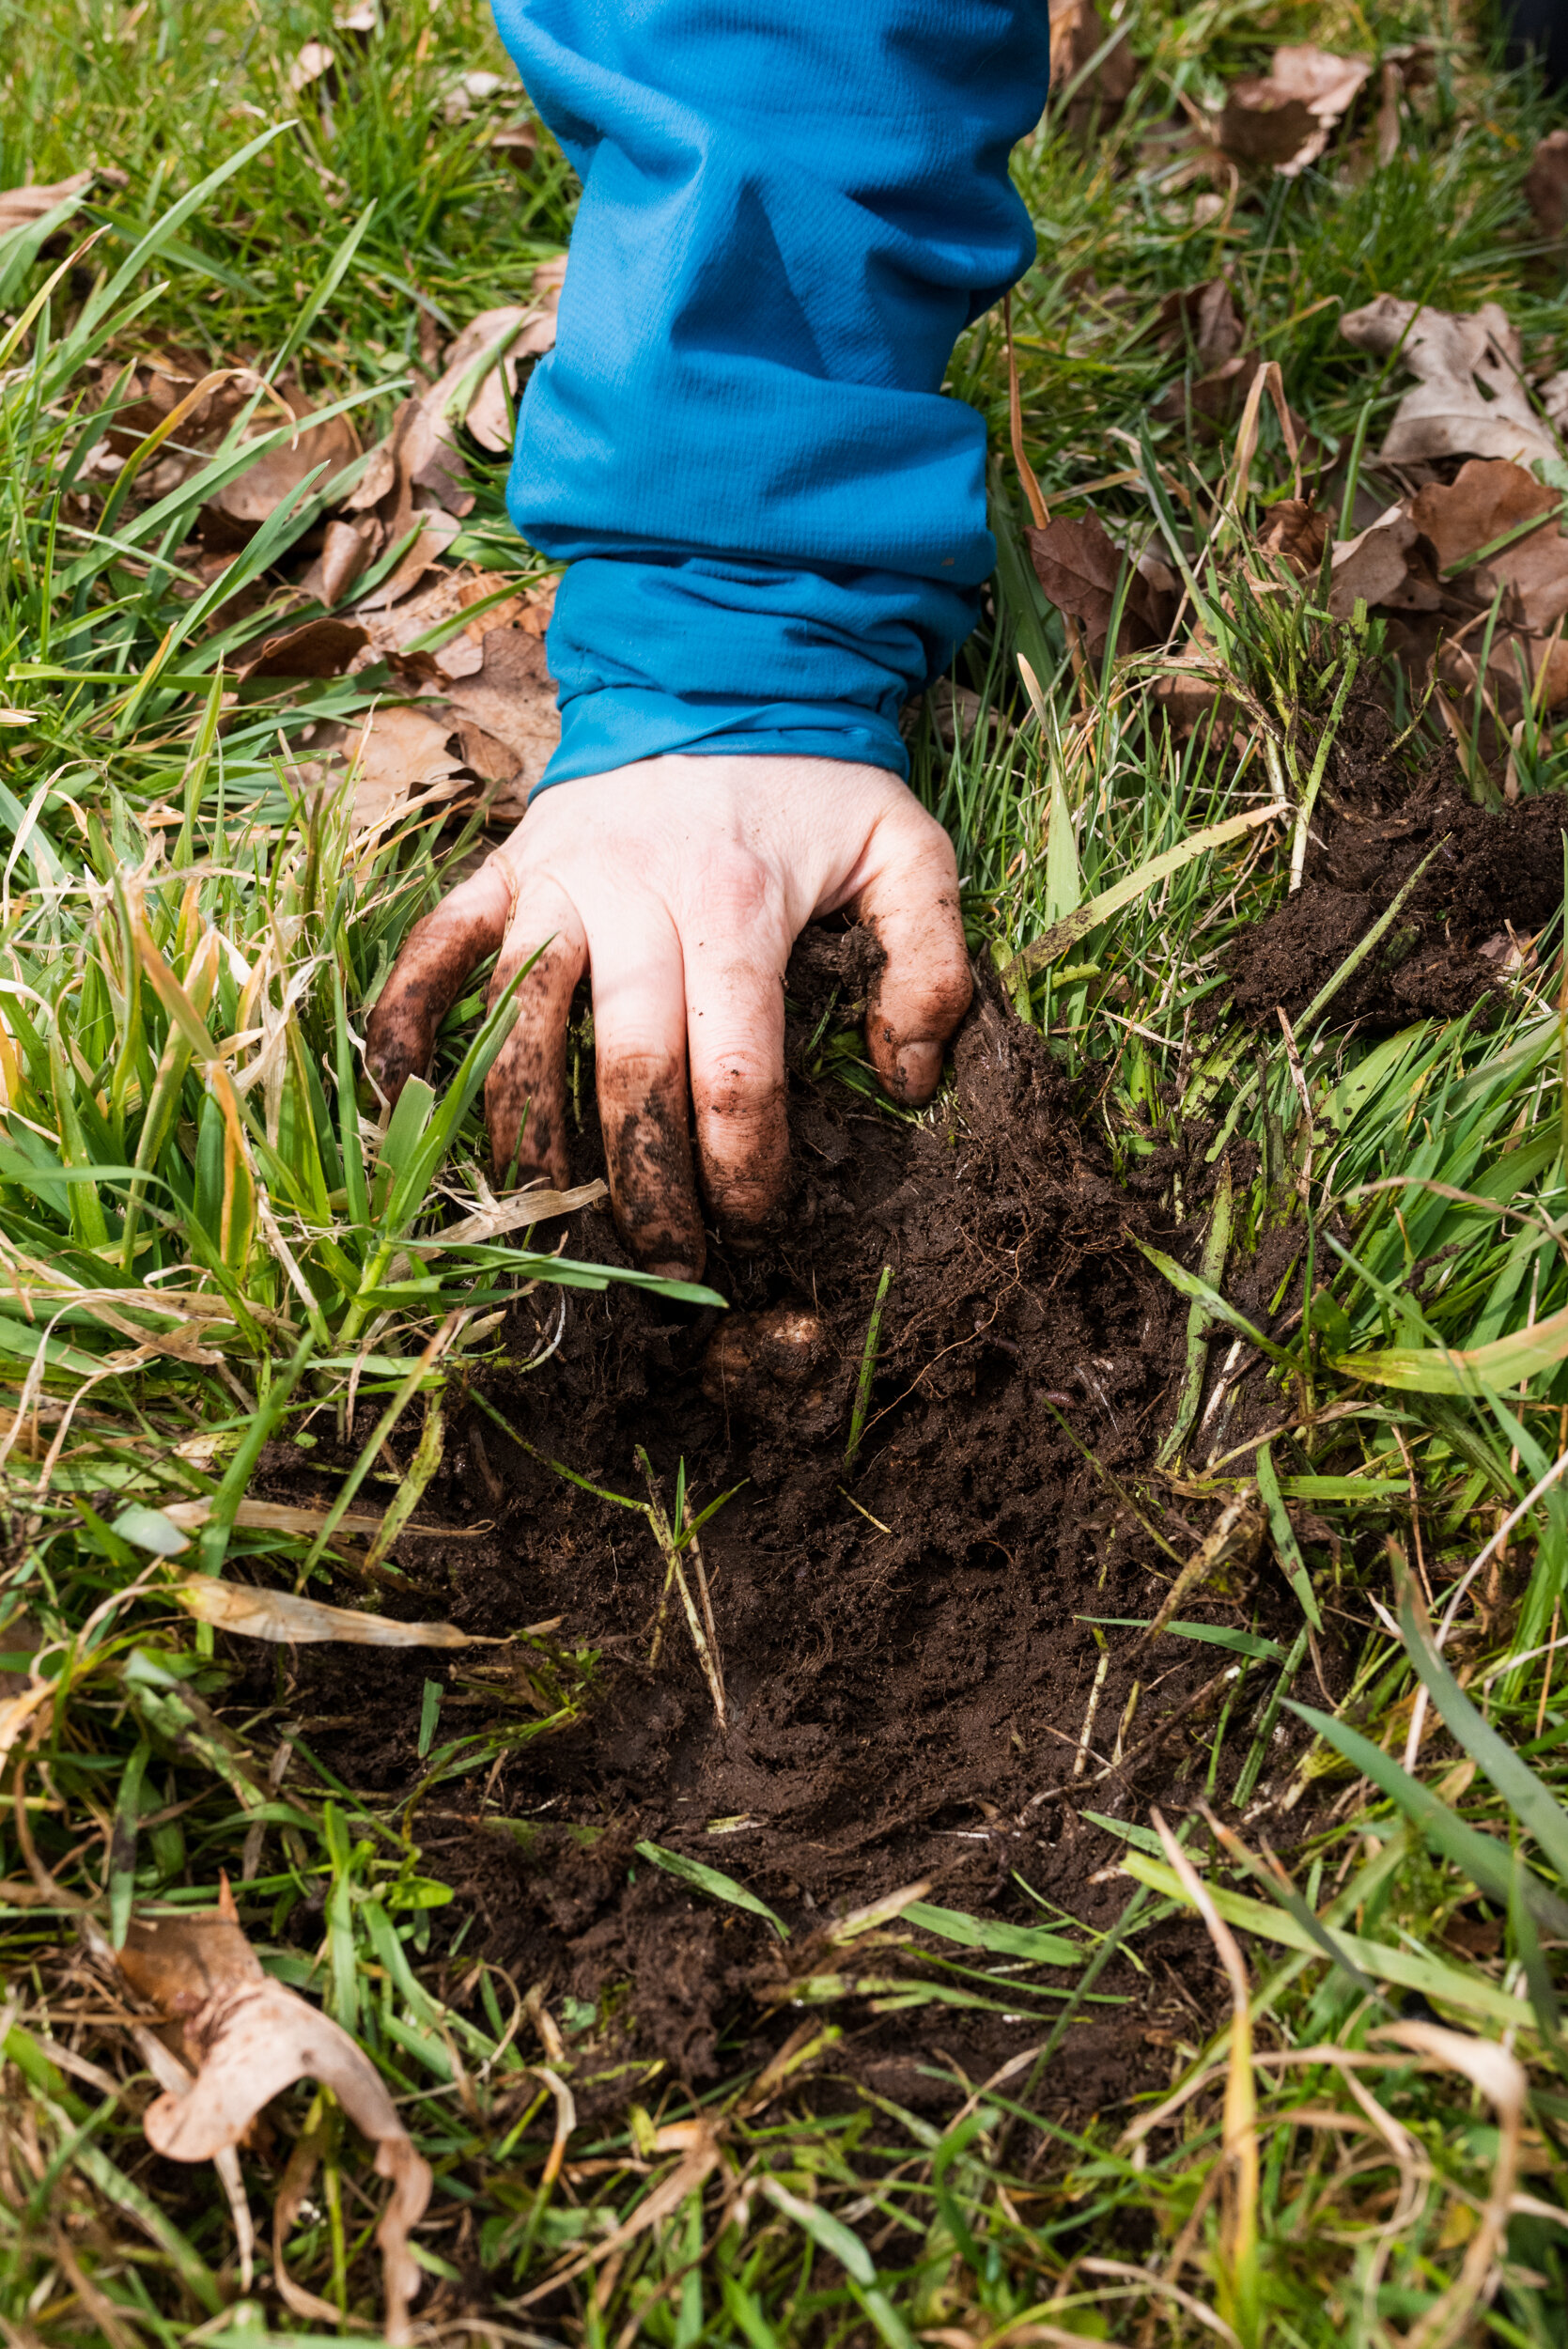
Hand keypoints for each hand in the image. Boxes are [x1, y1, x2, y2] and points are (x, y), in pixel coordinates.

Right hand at [365, 753, 970, 1279]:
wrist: (719, 667)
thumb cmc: (818, 785)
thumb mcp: (910, 852)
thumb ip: (933, 965)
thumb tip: (906, 1080)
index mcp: (737, 902)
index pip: (733, 1067)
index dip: (740, 1162)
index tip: (754, 1219)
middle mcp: (633, 895)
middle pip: (624, 1065)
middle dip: (643, 1181)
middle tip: (666, 1259)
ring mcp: (555, 883)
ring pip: (521, 1025)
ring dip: (528, 1131)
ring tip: (550, 1210)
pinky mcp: (503, 869)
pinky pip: (439, 949)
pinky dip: (411, 1018)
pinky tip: (407, 1094)